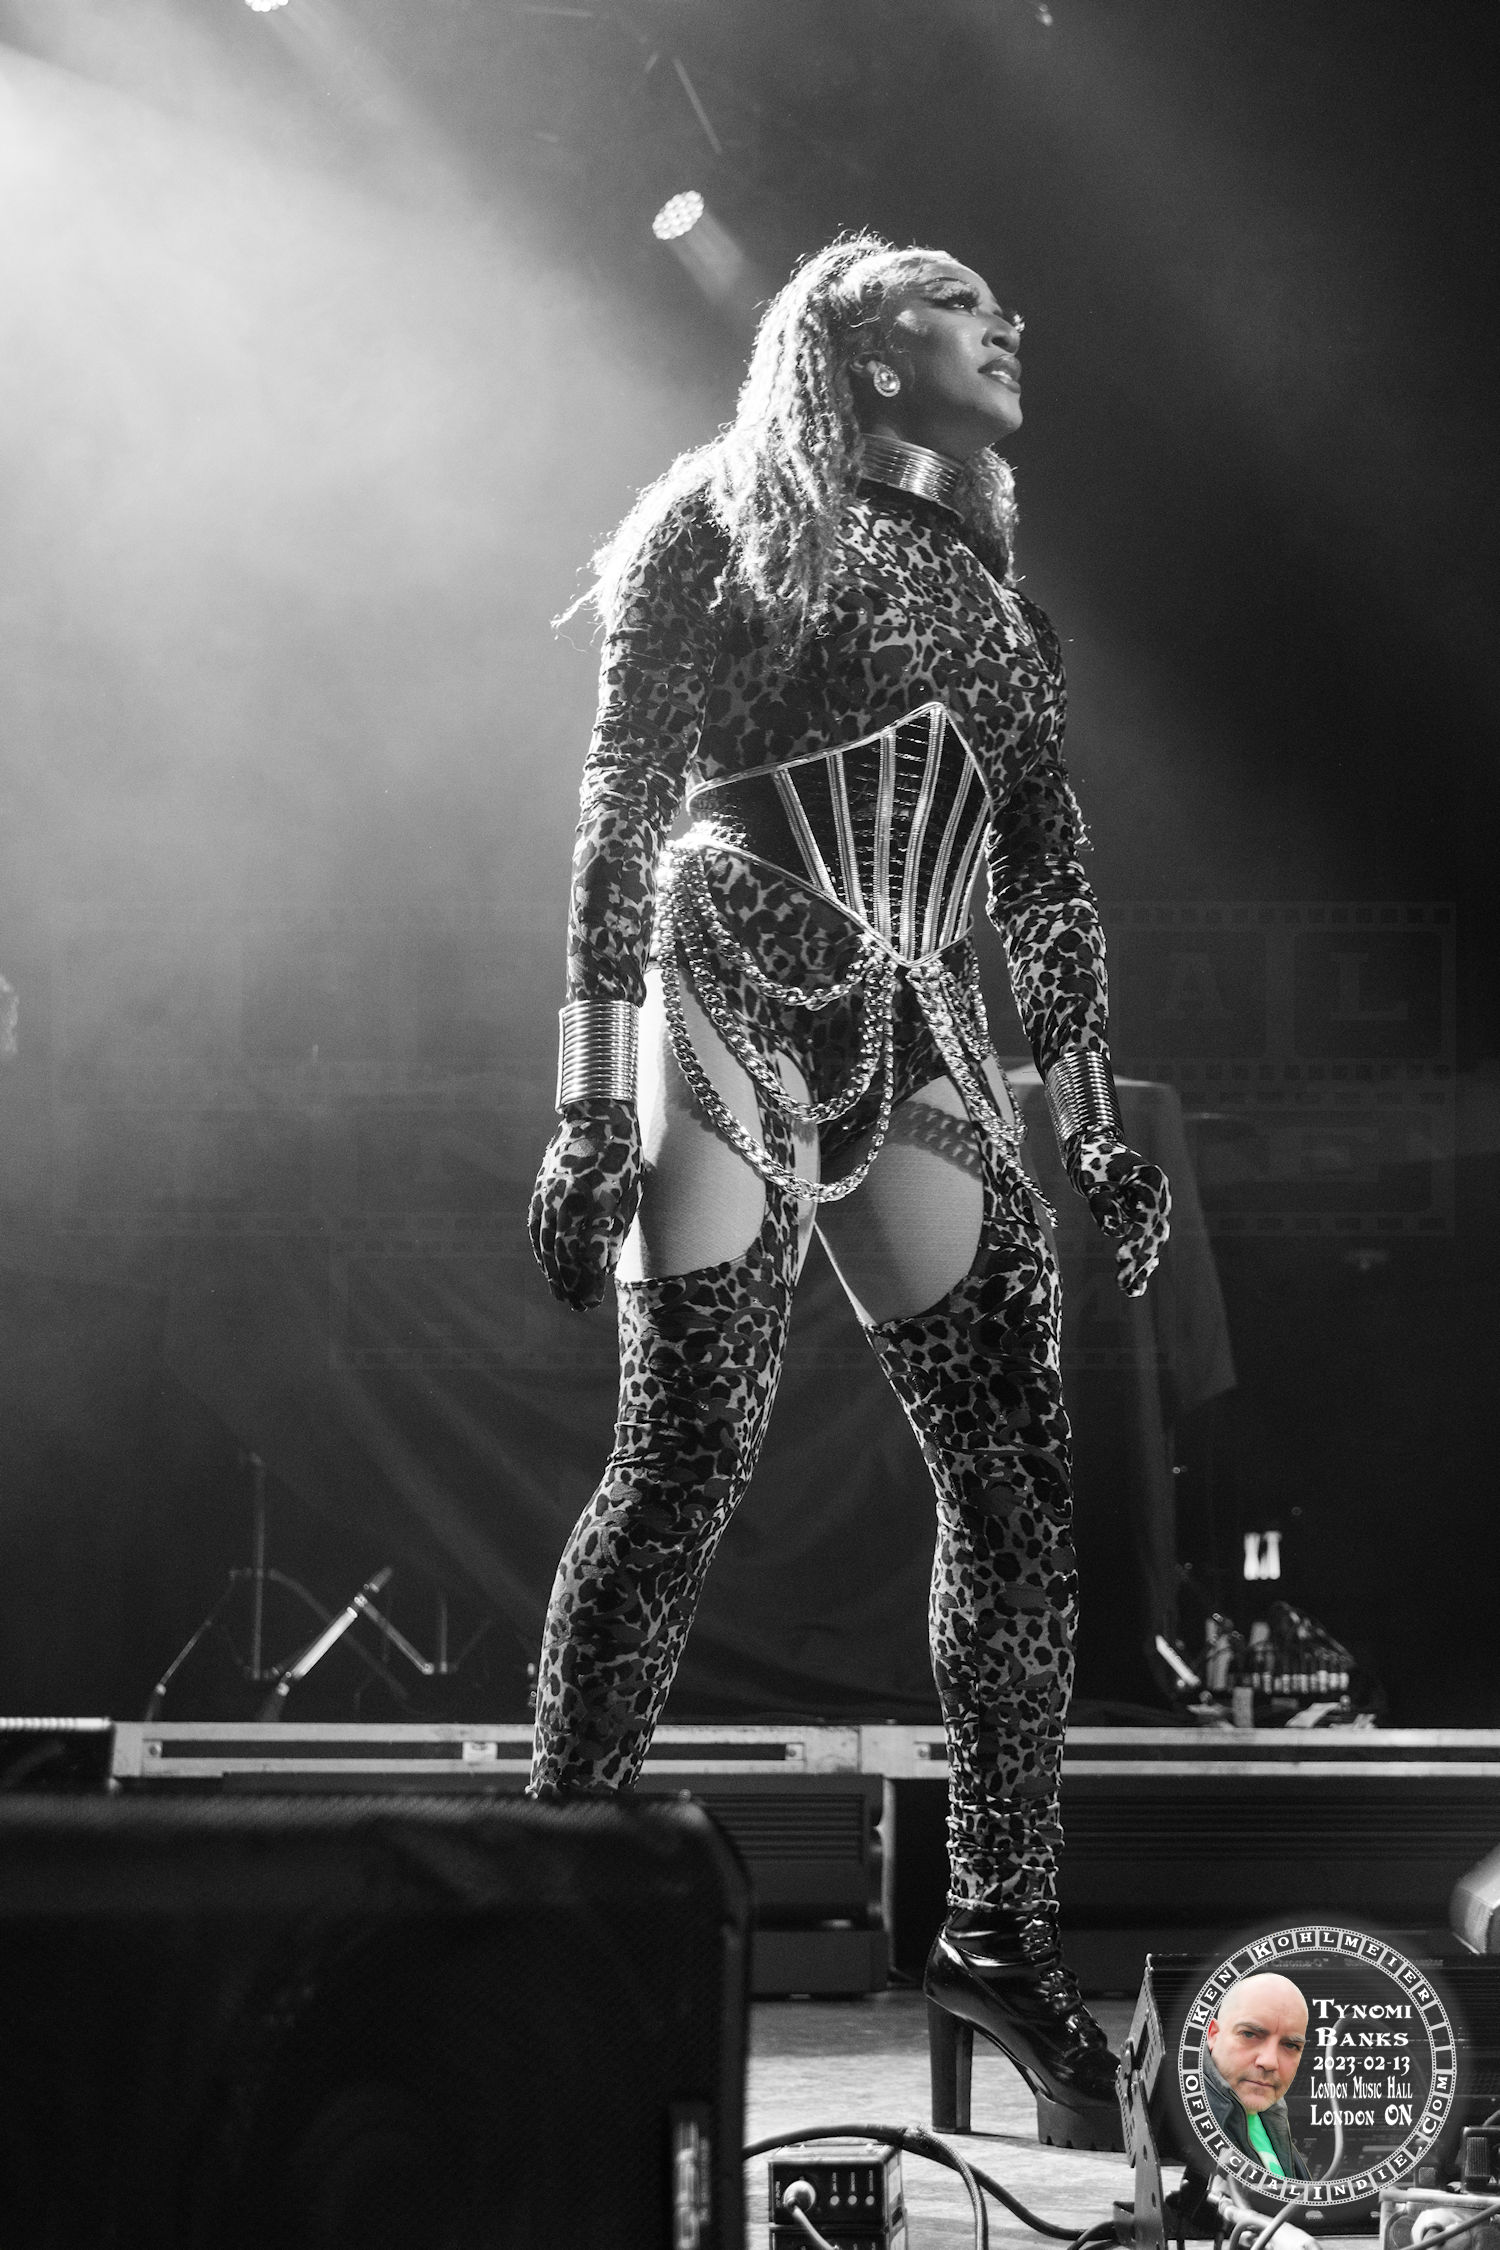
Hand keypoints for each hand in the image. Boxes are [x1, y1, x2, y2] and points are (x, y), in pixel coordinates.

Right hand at [528, 1099, 642, 1311]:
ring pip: (546, 1242)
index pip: (586, 1253)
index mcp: (594, 1201)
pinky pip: (536, 1225)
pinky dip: (541, 1249)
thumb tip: (601, 1266)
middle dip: (570, 1282)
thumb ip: (613, 1229)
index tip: (592, 1301)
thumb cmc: (622, 1156)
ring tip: (562, 1293)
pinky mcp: (540, 1188)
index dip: (587, 1280)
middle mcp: (566, 1199)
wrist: (596, 1115)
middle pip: (563, 1253)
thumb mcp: (628, 1193)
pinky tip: (547, 1264)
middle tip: (578, 1305)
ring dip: (553, 1271)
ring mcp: (549, 1193)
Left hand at [1066, 1129, 1170, 1297]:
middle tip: (1125, 1283)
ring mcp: (1155, 1205)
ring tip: (1131, 1290)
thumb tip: (1114, 1231)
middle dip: (1139, 1259)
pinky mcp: (1146, 1215)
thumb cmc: (1093, 1161)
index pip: (1147, 1216)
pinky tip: (1136, 1283)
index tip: (1122, 1257)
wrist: (1095, 1146)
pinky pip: (1146, 1240)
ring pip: (1153, 1240)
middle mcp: (1159, 1195)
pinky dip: (1140, 1258)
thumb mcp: (1093, 1181)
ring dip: (1142, 1265)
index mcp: (1152, 1180)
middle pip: (1153, 1231)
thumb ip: (1102, 1205)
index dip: (1136, 1239)